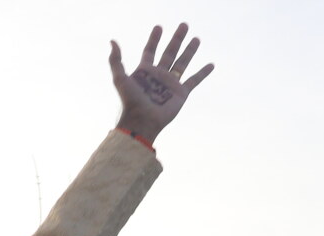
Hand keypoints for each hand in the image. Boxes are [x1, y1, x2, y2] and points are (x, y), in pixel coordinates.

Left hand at [111, 24, 213, 143]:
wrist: (142, 121)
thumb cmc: (130, 101)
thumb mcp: (119, 78)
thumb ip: (115, 60)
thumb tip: (112, 41)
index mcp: (145, 71)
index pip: (150, 50)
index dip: (154, 39)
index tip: (159, 27)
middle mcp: (159, 75)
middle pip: (170, 52)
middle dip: (177, 39)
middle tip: (184, 25)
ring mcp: (171, 84)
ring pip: (182, 62)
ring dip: (190, 50)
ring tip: (196, 38)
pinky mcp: (181, 93)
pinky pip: (194, 80)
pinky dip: (203, 73)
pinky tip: (211, 64)